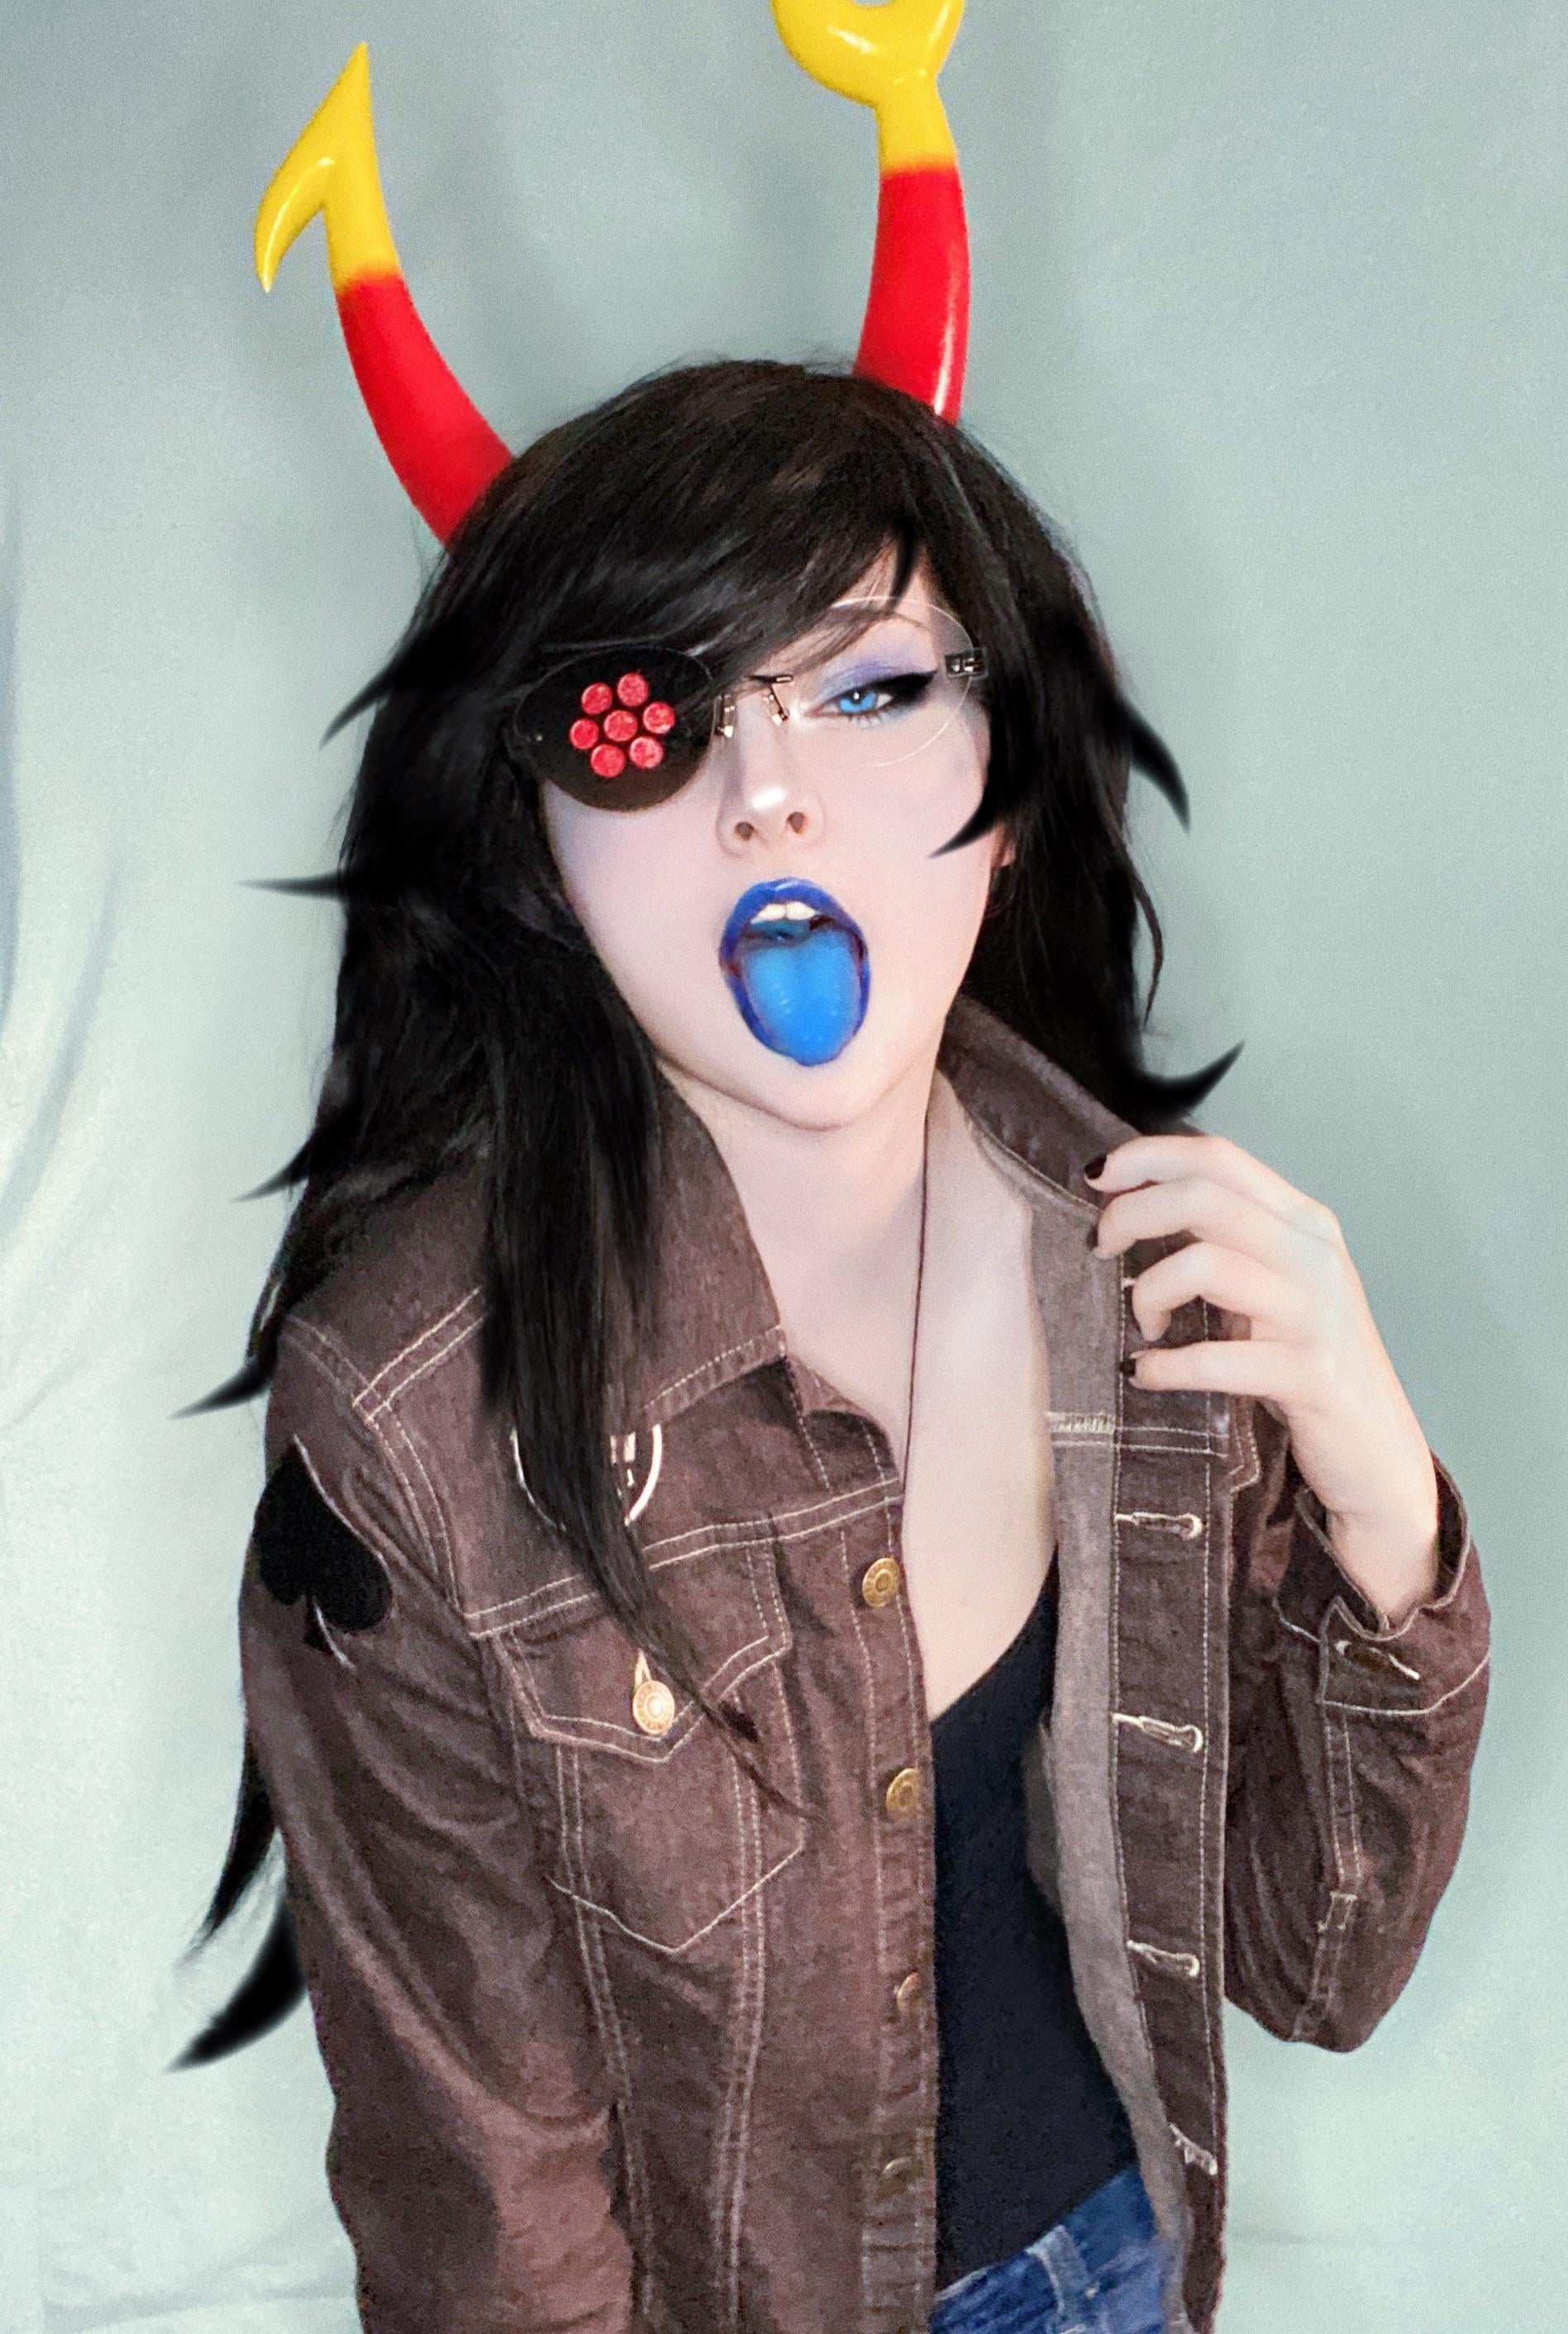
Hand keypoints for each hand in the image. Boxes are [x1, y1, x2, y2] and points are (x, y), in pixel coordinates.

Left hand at [1089, 1133, 1440, 1625]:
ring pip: (1204, 1264)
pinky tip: (1145, 1372)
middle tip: (1103, 1248)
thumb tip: (1136, 1204)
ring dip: (1147, 1291)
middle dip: (1131, 1215)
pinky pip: (1213, 1358)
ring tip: (1143, 1323)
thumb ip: (1226, 1238)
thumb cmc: (1308, 1360)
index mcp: (1303, 1221)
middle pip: (1203, 1197)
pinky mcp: (1307, 1374)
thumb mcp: (1275, 1282)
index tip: (1096, 1177)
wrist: (1376, 1448)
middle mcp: (1313, 1254)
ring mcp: (1314, 1313)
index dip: (1147, 1156)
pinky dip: (1163, 1365)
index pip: (1218, 1157)